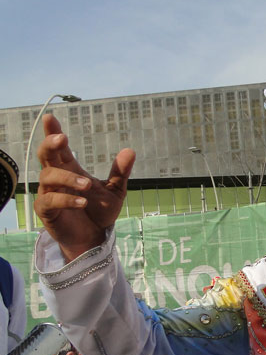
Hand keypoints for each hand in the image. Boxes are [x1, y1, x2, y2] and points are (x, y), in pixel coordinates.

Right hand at [35, 114, 134, 261]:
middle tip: (63, 139)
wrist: (95, 237)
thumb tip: (130, 150)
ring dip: (67, 178)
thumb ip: (120, 172)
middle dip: (50, 145)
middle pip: (45, 155)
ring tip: (86, 186)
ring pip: (47, 176)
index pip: (59, 148)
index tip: (50, 117)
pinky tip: (82, 202)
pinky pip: (49, 200)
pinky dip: (66, 199)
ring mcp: (49, 193)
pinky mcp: (47, 211)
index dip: (53, 132)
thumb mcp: (115, 191)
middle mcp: (57, 178)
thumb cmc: (100, 212)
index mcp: (71, 169)